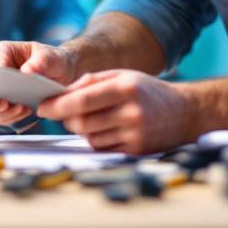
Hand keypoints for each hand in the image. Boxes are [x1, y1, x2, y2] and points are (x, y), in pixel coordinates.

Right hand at [0, 40, 75, 126]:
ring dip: (2, 114)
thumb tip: (26, 71)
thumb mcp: (53, 57)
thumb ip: (42, 61)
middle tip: (7, 107)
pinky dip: (7, 119)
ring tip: (23, 109)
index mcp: (2, 52)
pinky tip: (24, 113)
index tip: (5, 98)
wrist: (60, 73)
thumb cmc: (53, 61)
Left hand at [36, 70, 198, 154]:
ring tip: (94, 118)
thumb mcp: (123, 76)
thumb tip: (62, 93)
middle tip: (67, 113)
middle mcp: (131, 112)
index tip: (42, 107)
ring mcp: (135, 134)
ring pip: (90, 137)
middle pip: (82, 122)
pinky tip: (106, 130)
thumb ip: (92, 81)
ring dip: (83, 130)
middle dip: (68, 118)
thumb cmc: (149, 91)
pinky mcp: (136, 151)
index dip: (58, 106)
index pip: (82, 100)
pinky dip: (97, 140)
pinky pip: (102, 149)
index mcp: (126, 88)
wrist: (186, 113)